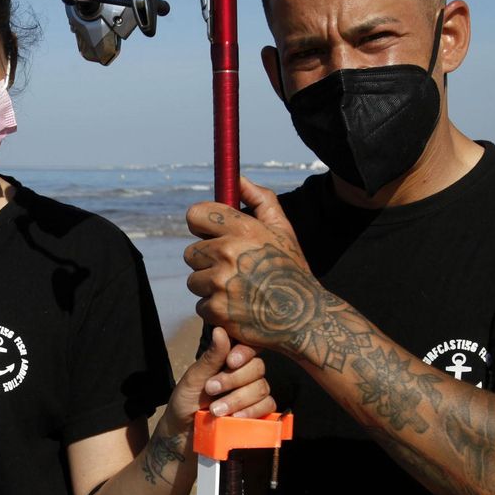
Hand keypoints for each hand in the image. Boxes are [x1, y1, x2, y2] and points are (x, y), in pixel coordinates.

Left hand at [165, 327, 273, 428]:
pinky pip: (268, 407)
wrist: (182, 434)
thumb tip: (221, 330)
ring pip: (262, 388)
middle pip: (257, 368)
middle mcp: (244, 375)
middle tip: (211, 390)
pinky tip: (235, 418)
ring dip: (238, 399)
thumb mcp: (193, 379)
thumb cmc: (185, 402)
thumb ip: (210, 358)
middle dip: (234, 380)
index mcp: (228, 361)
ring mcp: (252, 394)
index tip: (230, 362)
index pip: (248, 348)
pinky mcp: (258, 414)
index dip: (244, 353)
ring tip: (215, 410)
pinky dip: (252, 412)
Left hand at [184, 177, 320, 352]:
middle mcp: (228, 253)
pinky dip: (215, 309)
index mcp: (242, 229)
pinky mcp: (216, 310)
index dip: (199, 225)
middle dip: (206, 261)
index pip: (194, 215)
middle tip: (231, 268)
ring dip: (209, 286)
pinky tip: (237, 307)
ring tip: (237, 289)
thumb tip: (237, 177)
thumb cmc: (292, 269)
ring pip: (194, 280)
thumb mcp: (283, 228)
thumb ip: (259, 198)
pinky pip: (200, 305)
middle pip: (190, 252)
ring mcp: (220, 282)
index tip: (208, 233)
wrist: (304, 317)